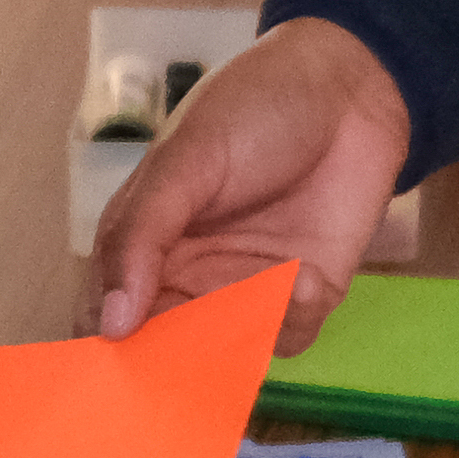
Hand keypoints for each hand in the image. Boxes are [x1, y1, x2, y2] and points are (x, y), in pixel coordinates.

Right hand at [86, 17, 410, 345]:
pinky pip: (290, 338)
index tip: (119, 373)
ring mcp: (250, 289)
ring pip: (231, 352)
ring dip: (249, 328)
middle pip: (168, 350)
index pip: (108, 317)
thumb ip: (141, 238)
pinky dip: (295, 316)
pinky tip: (307, 275)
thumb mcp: (185, 162)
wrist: (350, 84)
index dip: (109, 352)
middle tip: (202, 343)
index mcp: (145, 244)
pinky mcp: (306, 294)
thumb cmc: (255, 107)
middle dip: (183, 358)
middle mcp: (191, 276)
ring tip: (277, 277)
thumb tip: (110, 324)